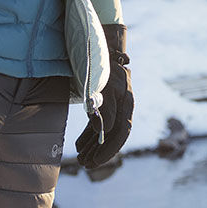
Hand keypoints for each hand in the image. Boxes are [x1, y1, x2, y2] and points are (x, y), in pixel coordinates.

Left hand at [76, 23, 133, 168]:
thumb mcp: (102, 82)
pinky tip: (79, 145)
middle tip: (86, 165)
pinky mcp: (104, 101)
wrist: (100, 42)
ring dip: (94, 146)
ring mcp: (114, 103)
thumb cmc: (101, 61)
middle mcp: (123, 104)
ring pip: (106, 131)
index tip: (95, 162)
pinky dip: (90, 134)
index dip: (109, 149)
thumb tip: (104, 130)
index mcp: (127, 100)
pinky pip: (99, 122)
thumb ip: (105, 105)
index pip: (121, 132)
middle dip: (100, 152)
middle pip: (114, 135)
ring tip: (81, 159)